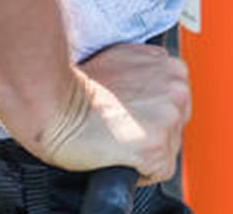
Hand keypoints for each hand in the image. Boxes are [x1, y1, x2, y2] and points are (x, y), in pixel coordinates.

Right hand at [30, 42, 190, 184]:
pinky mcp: (156, 147)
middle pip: (175, 125)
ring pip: (169, 149)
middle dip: (152, 132)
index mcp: (172, 68)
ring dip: (146, 152)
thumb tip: (150, 81)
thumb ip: (147, 69)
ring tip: (118, 142)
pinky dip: (141, 172)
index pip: (175, 102)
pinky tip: (121, 157)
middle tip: (122, 129)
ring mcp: (169, 119)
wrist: (56, 103)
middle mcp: (177, 90)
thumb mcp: (123, 59)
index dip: (151, 114)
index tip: (133, 117)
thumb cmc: (79, 85)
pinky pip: (158, 172)